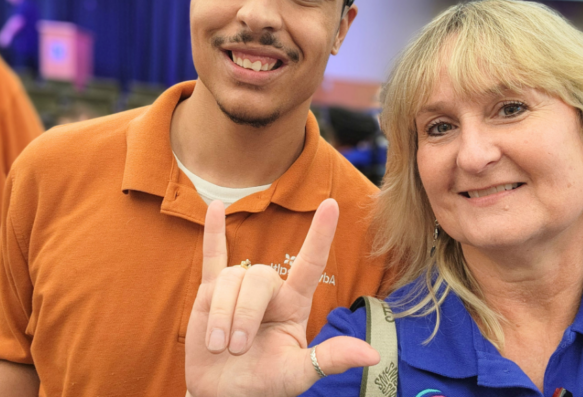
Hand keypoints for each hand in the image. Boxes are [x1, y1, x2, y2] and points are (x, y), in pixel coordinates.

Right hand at [185, 199, 377, 396]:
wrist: (221, 394)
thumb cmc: (263, 383)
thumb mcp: (297, 374)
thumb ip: (330, 359)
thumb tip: (373, 354)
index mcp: (294, 304)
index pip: (310, 263)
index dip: (321, 234)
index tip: (332, 204)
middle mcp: (269, 291)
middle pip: (258, 279)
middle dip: (245, 316)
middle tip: (237, 350)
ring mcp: (239, 288)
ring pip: (230, 279)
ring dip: (221, 316)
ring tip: (218, 346)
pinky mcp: (209, 293)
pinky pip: (212, 256)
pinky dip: (213, 232)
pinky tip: (216, 207)